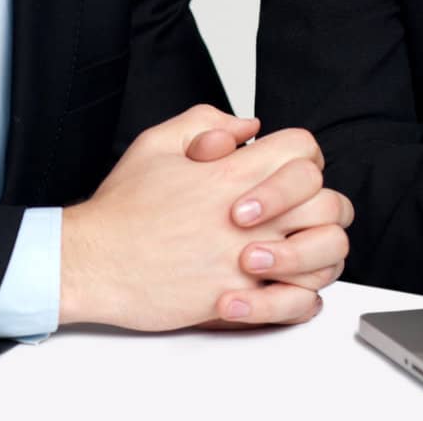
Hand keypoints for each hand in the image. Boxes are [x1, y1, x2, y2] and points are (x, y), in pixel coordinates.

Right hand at [58, 105, 334, 330]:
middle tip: (299, 212)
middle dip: (320, 203)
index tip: (286, 171)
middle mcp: (249, 217)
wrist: (94, 262)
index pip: (304, 151)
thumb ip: (206, 121)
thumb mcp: (157, 142)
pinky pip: (301, 301)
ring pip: (326, 252)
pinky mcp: (240, 298)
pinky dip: (304, 296)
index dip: (301, 157)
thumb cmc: (122, 210)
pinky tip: (285, 286)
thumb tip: (247, 126)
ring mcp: (248, 260)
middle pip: (329, 201)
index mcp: (232, 174)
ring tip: (296, 249)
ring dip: (319, 249)